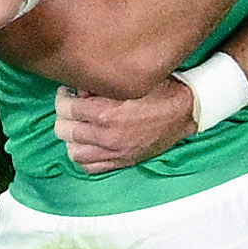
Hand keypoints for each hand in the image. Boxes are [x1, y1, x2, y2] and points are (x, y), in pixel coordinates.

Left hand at [55, 77, 195, 175]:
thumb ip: (98, 85)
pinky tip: (88, 144)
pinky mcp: (122, 162)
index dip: (63, 97)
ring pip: (73, 152)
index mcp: (107, 113)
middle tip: (71, 107)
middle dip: (64, 116)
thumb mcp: (128, 81)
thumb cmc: (159, 91)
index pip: (66, 108)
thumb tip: (77, 88)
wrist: (185, 112)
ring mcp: (115, 153)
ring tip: (78, 126)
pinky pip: (90, 167)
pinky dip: (84, 156)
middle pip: (65, 130)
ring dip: (72, 138)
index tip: (67, 93)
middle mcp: (108, 136)